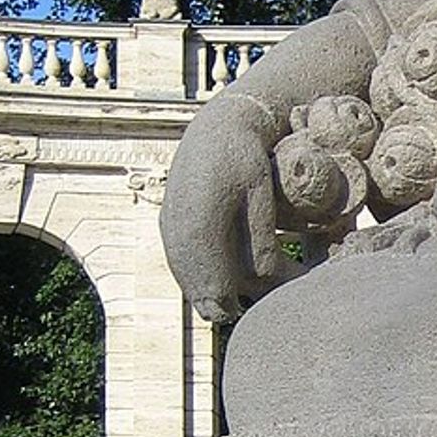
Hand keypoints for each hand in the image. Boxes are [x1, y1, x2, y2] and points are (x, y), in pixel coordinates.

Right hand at [161, 94, 288, 321]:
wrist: (215, 130)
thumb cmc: (246, 160)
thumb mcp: (261, 197)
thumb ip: (261, 241)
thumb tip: (261, 282)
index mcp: (200, 227)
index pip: (218, 289)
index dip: (244, 304)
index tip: (268, 305)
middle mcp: (177, 233)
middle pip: (202, 292)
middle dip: (231, 304)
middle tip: (259, 303)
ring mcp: (168, 231)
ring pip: (190, 283)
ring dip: (215, 294)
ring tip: (247, 295)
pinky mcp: (168, 227)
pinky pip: (183, 268)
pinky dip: (204, 279)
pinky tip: (226, 282)